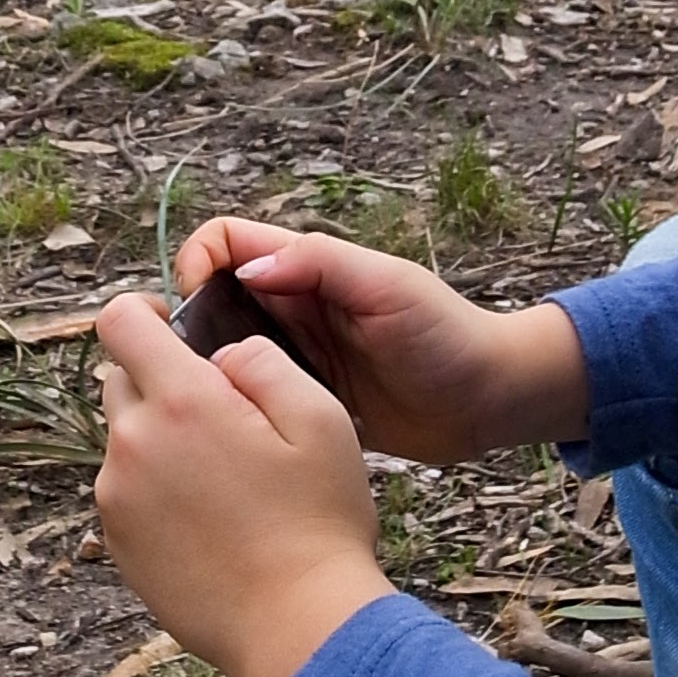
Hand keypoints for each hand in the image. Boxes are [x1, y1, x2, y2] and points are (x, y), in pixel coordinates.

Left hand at [93, 293, 391, 676]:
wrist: (298, 628)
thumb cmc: (318, 524)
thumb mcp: (319, 418)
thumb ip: (261, 362)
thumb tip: (222, 355)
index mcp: (180, 401)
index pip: (120, 321)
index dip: (146, 314)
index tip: (175, 331)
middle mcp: (132, 444)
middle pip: (120, 379)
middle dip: (162, 382)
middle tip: (223, 418)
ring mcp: (117, 498)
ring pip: (125, 439)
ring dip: (161, 440)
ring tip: (225, 481)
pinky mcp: (118, 544)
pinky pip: (127, 491)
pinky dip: (157, 490)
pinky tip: (211, 520)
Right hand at [166, 219, 586, 467]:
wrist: (489, 400)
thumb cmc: (447, 334)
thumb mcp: (388, 287)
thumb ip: (322, 265)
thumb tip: (247, 269)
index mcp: (306, 267)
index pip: (225, 243)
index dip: (196, 262)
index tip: (194, 307)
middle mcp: (293, 306)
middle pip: (212, 298)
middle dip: (188, 325)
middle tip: (189, 369)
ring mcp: (298, 354)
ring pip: (226, 350)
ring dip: (209, 370)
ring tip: (207, 405)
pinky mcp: (306, 398)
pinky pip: (255, 395)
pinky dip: (237, 406)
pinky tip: (234, 433)